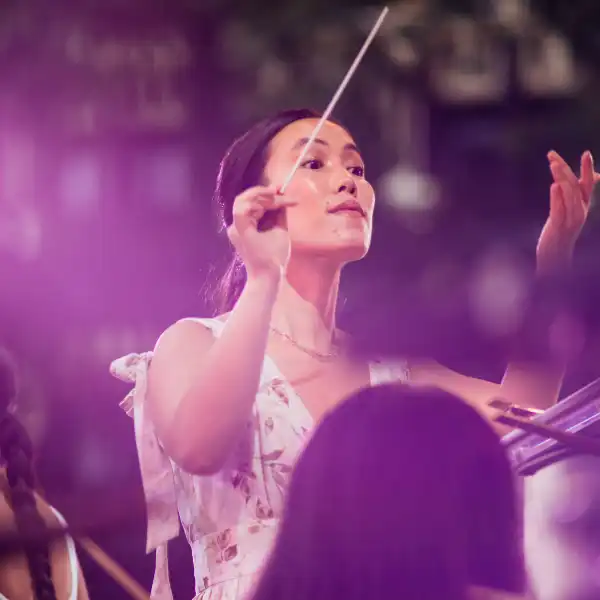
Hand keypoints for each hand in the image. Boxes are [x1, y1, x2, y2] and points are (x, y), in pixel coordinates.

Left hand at [227, 185, 295, 280]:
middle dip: (265, 194)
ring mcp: (237, 230)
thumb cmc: (273, 259)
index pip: (248, 201)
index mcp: (241, 226)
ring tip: (281, 195)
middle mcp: (235, 226)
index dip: (263, 193)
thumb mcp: (281, 233)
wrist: (264, 279)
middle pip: (247, 202)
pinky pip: (251, 217)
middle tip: (281, 189)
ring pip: (249, 207)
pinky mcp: (242, 234)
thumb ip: (280, 214)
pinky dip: (263, 210)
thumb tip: (282, 201)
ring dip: (264, 201)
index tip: (279, 192)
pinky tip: (275, 206)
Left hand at [536, 151, 595, 271]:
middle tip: (552, 156)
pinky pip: (559, 210)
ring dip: (561, 178)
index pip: (587, 185)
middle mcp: (580, 212)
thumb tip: (593, 176)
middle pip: (575, 187)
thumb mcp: (569, 212)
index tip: (586, 153)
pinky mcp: (559, 227)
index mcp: (583, 206)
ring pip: (569, 196)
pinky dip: (557, 198)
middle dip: (565, 169)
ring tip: (553, 165)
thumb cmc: (561, 232)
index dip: (587, 169)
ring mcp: (570, 220)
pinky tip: (554, 186)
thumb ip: (575, 195)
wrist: (556, 257)